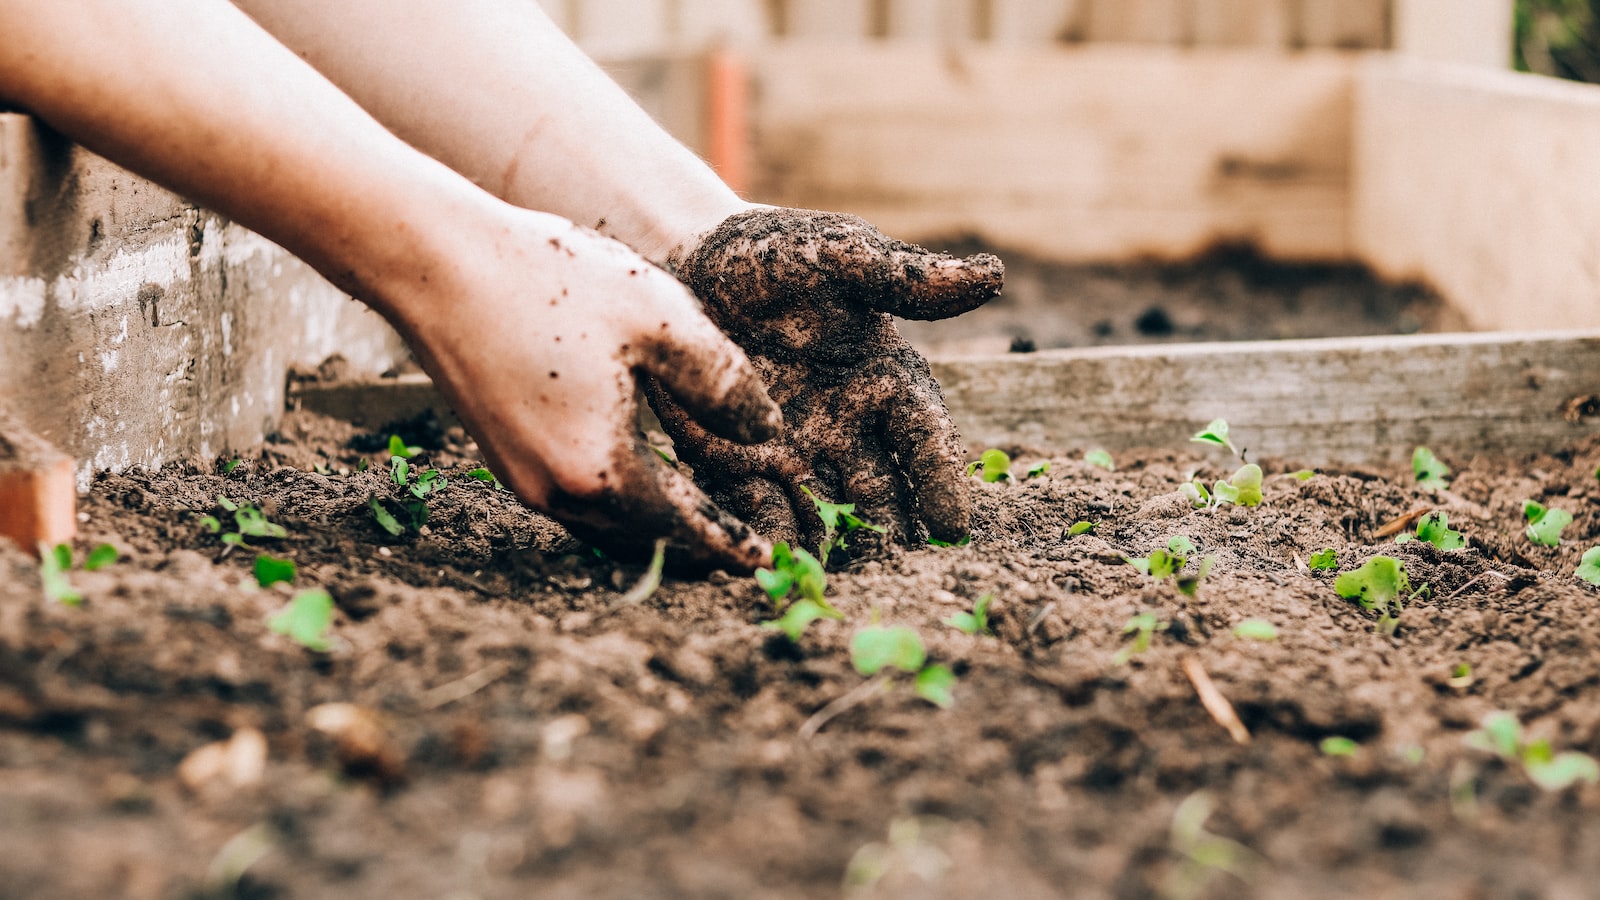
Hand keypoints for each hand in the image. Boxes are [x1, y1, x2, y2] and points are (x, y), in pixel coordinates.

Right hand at [385, 208, 781, 570]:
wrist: (436, 263)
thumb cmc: (552, 281)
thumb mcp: (662, 319)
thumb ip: (724, 384)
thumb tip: (766, 433)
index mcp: (602, 469)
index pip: (684, 528)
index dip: (729, 544)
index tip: (764, 562)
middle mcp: (556, 492)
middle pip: (643, 539)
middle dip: (694, 546)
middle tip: (740, 549)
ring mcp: (522, 478)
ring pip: (606, 525)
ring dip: (654, 528)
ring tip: (699, 519)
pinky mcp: (502, 455)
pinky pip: (575, 500)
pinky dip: (618, 502)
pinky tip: (639, 478)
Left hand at [648, 207, 1002, 553]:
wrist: (686, 260)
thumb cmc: (775, 253)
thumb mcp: (839, 255)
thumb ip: (904, 277)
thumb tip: (992, 276)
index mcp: (886, 380)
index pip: (924, 438)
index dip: (941, 480)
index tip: (953, 525)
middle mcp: (848, 428)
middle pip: (881, 493)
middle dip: (891, 534)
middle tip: (899, 576)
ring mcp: (794, 453)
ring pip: (825, 514)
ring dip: (833, 550)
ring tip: (837, 586)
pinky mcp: (737, 465)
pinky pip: (757, 510)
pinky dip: (767, 539)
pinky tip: (770, 567)